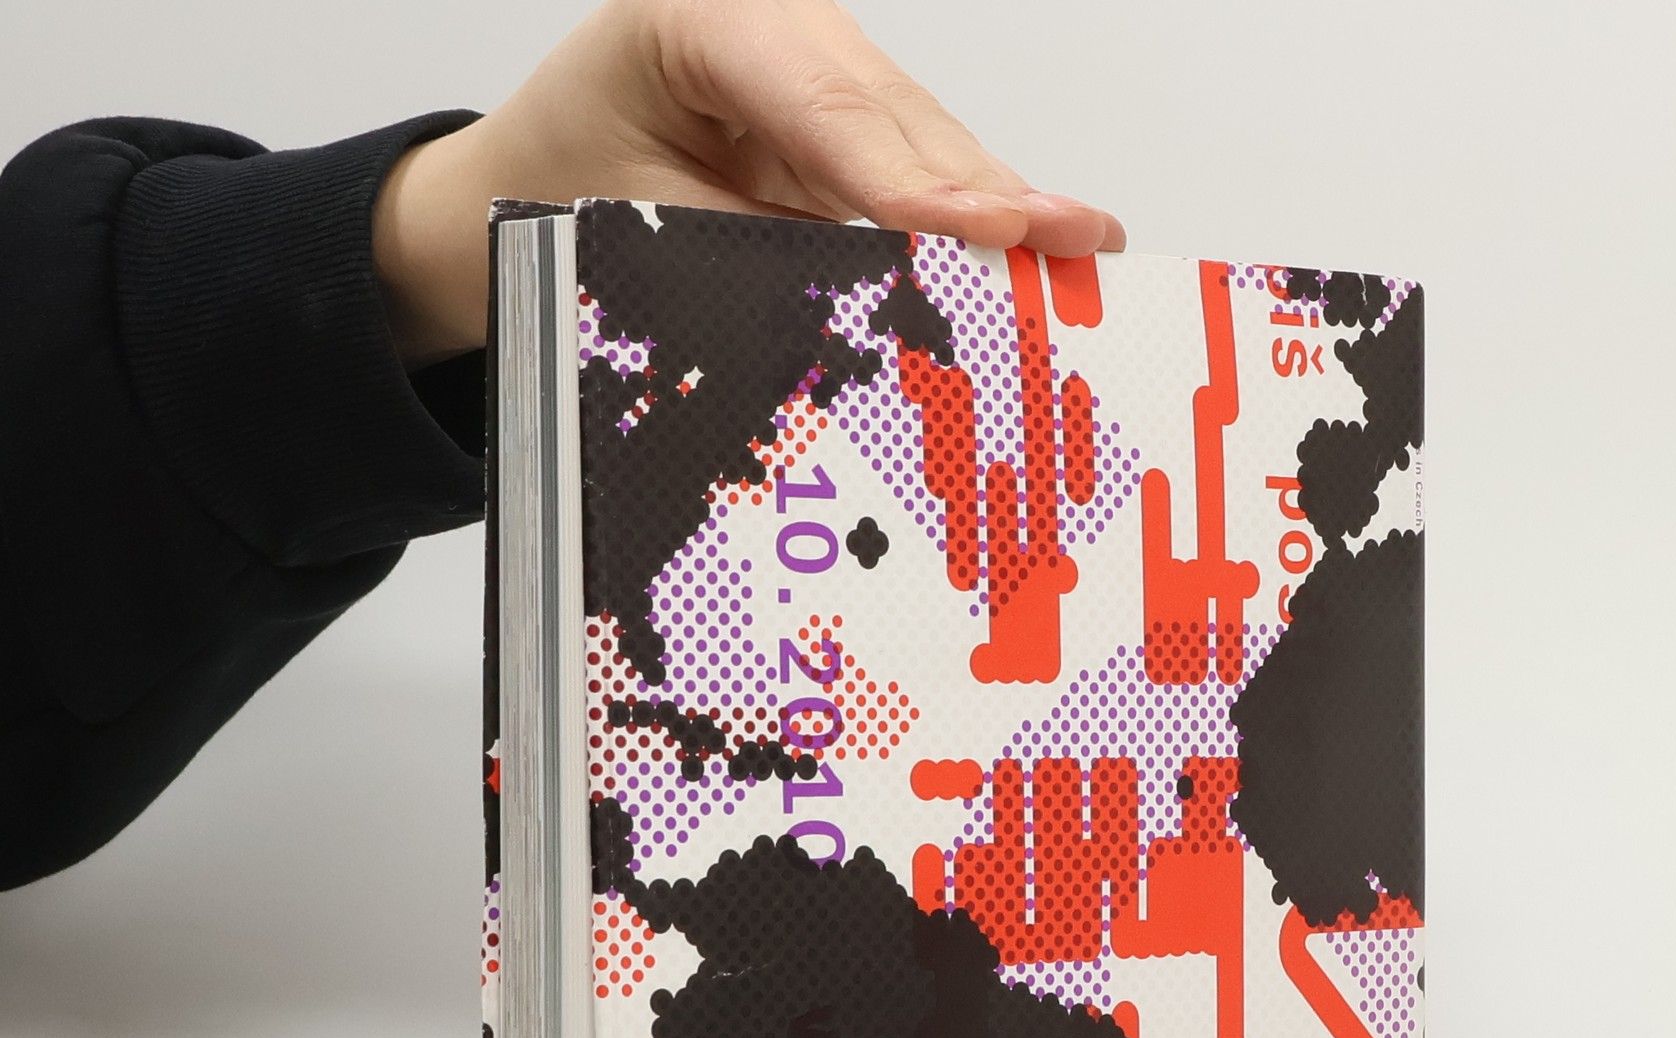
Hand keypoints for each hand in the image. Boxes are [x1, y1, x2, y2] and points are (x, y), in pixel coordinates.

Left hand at [374, 0, 1124, 364]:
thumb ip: (754, 256)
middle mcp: (780, 25)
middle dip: (987, 194)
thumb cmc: (565, 191)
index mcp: (703, 18)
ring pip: (927, 144)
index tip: (976, 232)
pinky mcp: (846, 121)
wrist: (528, 179)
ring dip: (1002, 210)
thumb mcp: (640, 228)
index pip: (825, 108)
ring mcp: (821, 67)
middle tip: (1070, 246)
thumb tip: (873, 307)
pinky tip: (1045, 248)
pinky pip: (919, 173)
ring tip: (1083, 250)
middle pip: (900, 120)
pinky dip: (977, 221)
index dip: (909, 180)